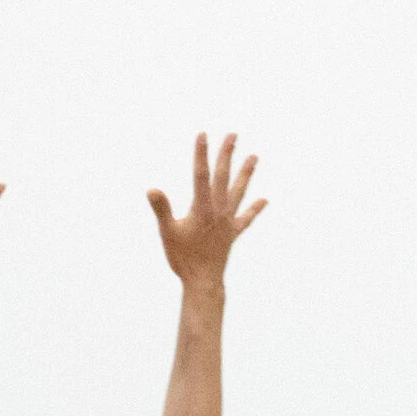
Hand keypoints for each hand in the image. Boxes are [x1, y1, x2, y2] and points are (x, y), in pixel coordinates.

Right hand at [147, 133, 264, 290]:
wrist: (203, 280)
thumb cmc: (183, 258)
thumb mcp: (167, 232)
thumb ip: (161, 209)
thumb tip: (152, 189)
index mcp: (202, 207)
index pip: (201, 175)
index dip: (201, 154)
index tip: (203, 135)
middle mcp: (218, 210)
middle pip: (223, 177)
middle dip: (227, 154)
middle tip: (233, 135)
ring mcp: (228, 221)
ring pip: (239, 192)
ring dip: (246, 174)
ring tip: (254, 157)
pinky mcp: (232, 233)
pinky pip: (245, 219)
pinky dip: (254, 209)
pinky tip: (263, 200)